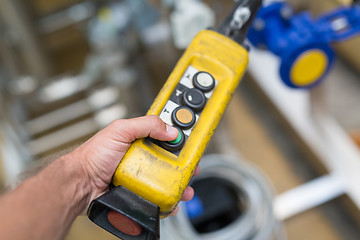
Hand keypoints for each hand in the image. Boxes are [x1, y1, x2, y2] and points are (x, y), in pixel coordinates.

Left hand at [73, 115, 196, 211]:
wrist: (80, 183)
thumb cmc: (93, 155)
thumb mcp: (120, 130)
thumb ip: (145, 124)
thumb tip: (170, 130)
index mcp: (140, 139)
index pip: (165, 135)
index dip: (179, 138)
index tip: (192, 142)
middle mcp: (142, 156)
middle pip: (170, 159)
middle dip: (184, 164)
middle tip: (192, 168)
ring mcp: (141, 175)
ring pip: (166, 179)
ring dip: (179, 184)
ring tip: (185, 188)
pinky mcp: (138, 191)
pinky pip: (157, 194)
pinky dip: (167, 198)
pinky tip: (172, 201)